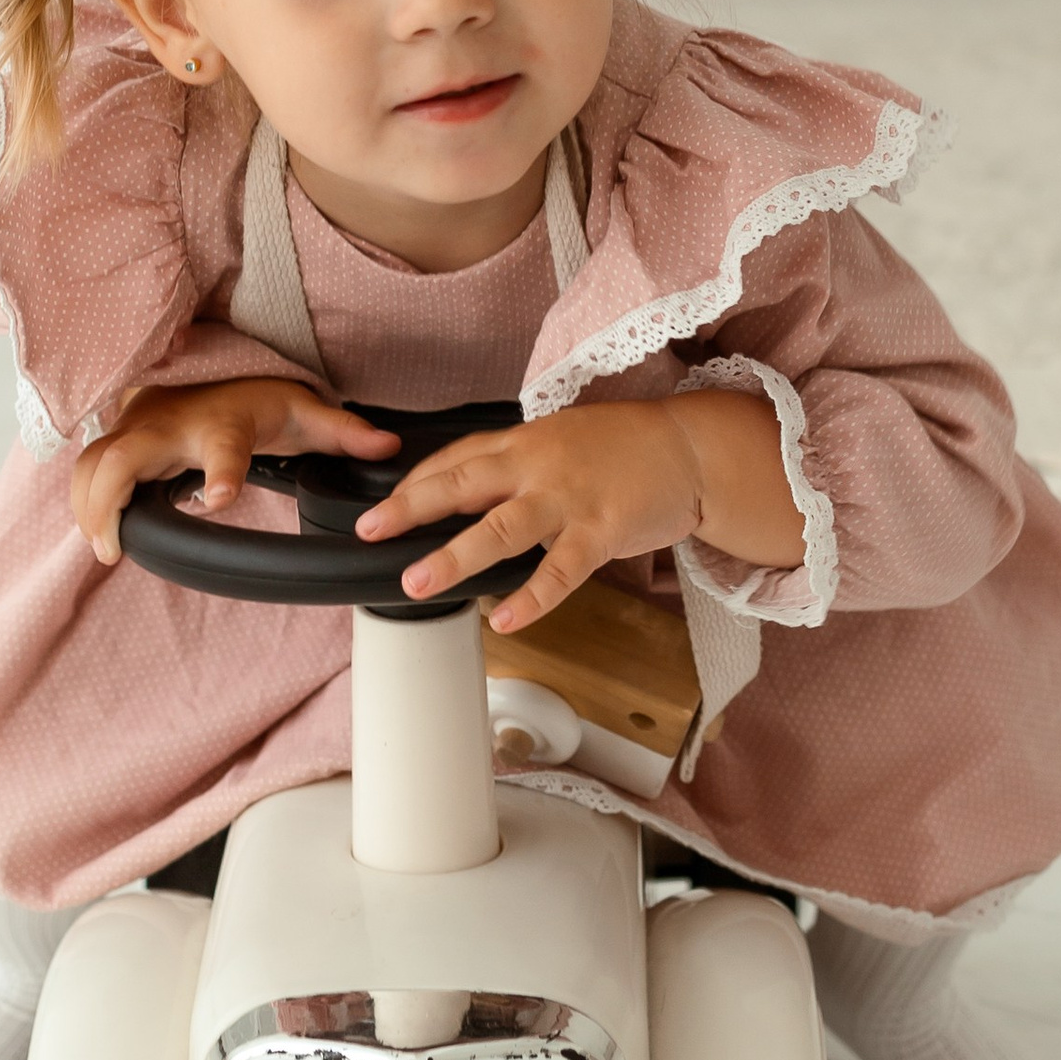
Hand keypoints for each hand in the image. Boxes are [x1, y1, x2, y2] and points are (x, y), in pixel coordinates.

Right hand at [71, 380, 399, 567]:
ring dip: (89, 505)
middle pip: (127, 457)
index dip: (222, 473)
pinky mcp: (120, 439)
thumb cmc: (258, 397)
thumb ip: (345, 433)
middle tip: (114, 548)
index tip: (220, 498)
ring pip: (95, 463)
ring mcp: (140, 430)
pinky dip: (82, 500)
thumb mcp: (305, 413)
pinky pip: (87, 468)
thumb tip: (389, 448)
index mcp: (224, 426)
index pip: (224, 450)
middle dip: (112, 498)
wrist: (217, 366)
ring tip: (104, 550)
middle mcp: (174, 426)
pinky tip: (94, 536)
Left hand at [352, 402, 729, 632]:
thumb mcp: (561, 439)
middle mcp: (537, 466)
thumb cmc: (625, 447)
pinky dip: (532, 597)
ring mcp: (568, 499)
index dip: (414, 483)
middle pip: (462, 483)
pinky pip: (560, 571)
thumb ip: (516, 464)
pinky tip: (505, 620)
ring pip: (501, 528)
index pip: (455, 458)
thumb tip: (469, 492)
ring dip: (456, 557)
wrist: (689, 449)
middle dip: (411, 508)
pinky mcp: (601, 531)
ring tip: (417, 583)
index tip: (382, 507)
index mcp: (523, 443)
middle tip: (371, 530)